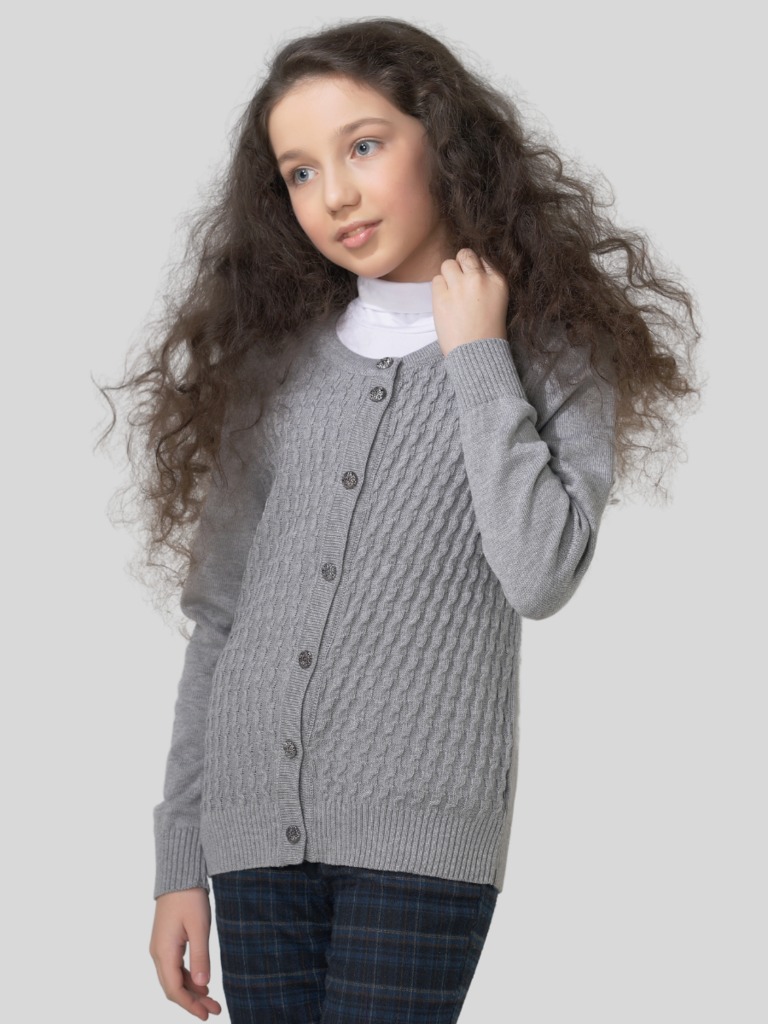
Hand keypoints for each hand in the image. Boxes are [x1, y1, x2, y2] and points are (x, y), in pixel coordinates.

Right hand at [149, 888, 222, 1019]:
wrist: (179, 875)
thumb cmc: (190, 898)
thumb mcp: (199, 927)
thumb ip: (200, 957)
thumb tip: (202, 986)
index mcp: (163, 952)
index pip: (174, 989)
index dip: (190, 1005)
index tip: (207, 1015)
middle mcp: (157, 953)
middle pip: (172, 987)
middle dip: (192, 1001)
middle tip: (214, 1010)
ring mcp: (160, 947)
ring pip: (173, 978)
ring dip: (191, 990)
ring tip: (211, 999)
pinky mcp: (165, 941)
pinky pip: (174, 967)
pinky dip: (187, 978)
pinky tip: (201, 982)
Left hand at [432, 249, 508, 355]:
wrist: (477, 355)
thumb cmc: (488, 332)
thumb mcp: (498, 301)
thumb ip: (486, 282)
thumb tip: (468, 266)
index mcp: (498, 281)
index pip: (482, 259)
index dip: (475, 269)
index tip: (473, 283)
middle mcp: (479, 279)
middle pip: (464, 255)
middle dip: (460, 266)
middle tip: (459, 285)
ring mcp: (460, 286)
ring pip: (447, 264)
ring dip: (448, 277)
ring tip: (452, 295)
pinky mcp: (442, 297)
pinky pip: (436, 280)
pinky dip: (439, 290)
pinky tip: (445, 304)